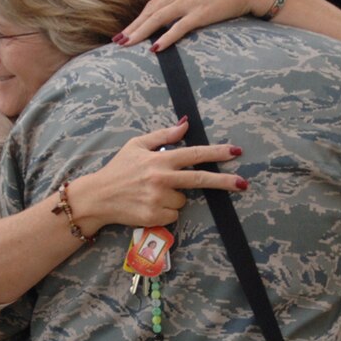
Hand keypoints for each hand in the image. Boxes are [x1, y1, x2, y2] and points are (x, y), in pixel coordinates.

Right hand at [69, 120, 246, 230]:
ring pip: (183, 200)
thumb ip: (163, 136)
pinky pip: (173, 215)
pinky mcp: (154, 217)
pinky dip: (166, 212)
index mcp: (160, 160)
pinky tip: (149, 205)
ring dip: (174, 198)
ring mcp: (158, 199)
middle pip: (200, 179)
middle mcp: (161, 179)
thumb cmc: (118, 169)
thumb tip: (185, 124)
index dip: (216, 153)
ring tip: (152, 193)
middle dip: (224, 181)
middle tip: (243, 184)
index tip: (235, 152)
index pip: (194, 154)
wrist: (98, 197)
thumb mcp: (137, 145)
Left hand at [124, 0, 272, 48]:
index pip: (153, 2)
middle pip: (151, 12)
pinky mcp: (201, 15)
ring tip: (128, 44)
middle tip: (118, 41)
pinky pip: (179, 28)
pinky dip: (166, 38)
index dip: (138, 16)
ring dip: (142, 33)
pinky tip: (156, 48)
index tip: (127, 29)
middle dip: (133, 27)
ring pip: (159, 19)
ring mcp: (190, 4)